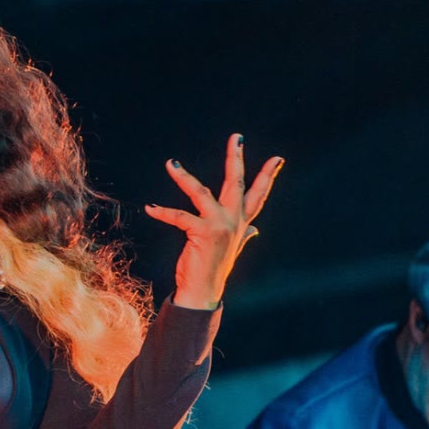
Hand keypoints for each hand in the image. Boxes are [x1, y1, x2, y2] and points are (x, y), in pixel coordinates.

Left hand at [145, 134, 282, 309]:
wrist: (204, 292)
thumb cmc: (213, 269)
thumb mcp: (232, 249)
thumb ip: (244, 235)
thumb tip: (255, 230)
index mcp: (241, 223)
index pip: (258, 196)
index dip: (267, 177)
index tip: (278, 159)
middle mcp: (234, 222)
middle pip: (236, 184)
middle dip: (236, 159)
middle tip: (237, 137)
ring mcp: (220, 226)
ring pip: (201, 193)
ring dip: (183, 177)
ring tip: (170, 163)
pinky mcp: (203, 233)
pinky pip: (180, 217)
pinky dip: (162, 212)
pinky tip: (150, 207)